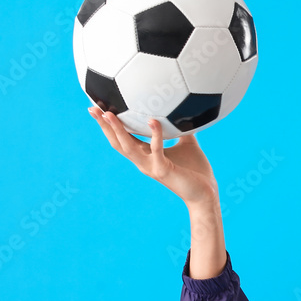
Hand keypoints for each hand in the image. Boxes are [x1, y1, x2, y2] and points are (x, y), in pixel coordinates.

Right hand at [89, 107, 219, 207]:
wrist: (206, 192)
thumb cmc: (196, 170)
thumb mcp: (187, 143)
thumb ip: (181, 128)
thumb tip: (184, 110)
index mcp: (146, 155)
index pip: (123, 139)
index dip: (109, 126)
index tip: (99, 109)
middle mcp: (144, 162)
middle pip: (117, 142)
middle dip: (104, 126)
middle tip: (93, 108)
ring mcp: (151, 167)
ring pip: (128, 147)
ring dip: (117, 130)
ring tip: (108, 113)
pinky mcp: (163, 170)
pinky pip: (156, 150)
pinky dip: (155, 134)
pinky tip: (153, 120)